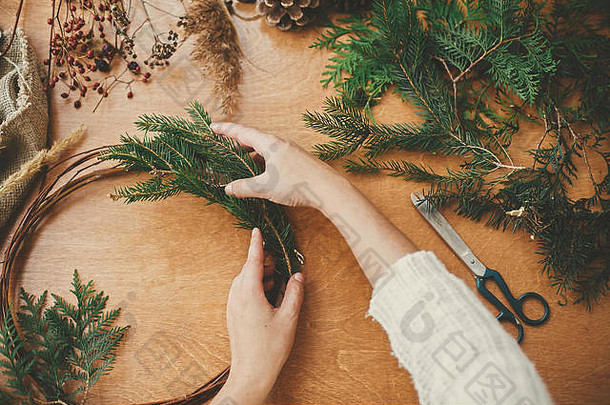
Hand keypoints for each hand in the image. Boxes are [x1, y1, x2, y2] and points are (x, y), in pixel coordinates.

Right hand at [211, 123, 347, 206]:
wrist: (328, 188)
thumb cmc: (297, 184)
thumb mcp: (265, 187)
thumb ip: (244, 187)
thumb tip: (228, 188)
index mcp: (269, 143)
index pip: (242, 132)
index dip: (226, 130)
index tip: (213, 126)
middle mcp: (280, 143)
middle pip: (253, 139)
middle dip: (237, 143)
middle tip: (224, 147)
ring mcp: (290, 151)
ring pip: (265, 149)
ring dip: (251, 154)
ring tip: (240, 163)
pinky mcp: (298, 160)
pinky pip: (274, 156)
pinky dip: (263, 161)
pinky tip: (262, 173)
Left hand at [213, 228, 304, 404]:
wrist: (250, 373)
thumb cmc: (270, 348)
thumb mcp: (289, 318)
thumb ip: (294, 293)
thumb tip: (298, 276)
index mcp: (249, 293)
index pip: (253, 261)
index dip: (256, 245)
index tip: (257, 231)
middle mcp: (237, 296)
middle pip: (248, 270)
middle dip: (263, 263)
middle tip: (279, 265)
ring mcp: (232, 306)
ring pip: (244, 281)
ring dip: (259, 276)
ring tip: (276, 282)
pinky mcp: (233, 315)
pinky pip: (242, 292)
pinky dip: (254, 288)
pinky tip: (268, 296)